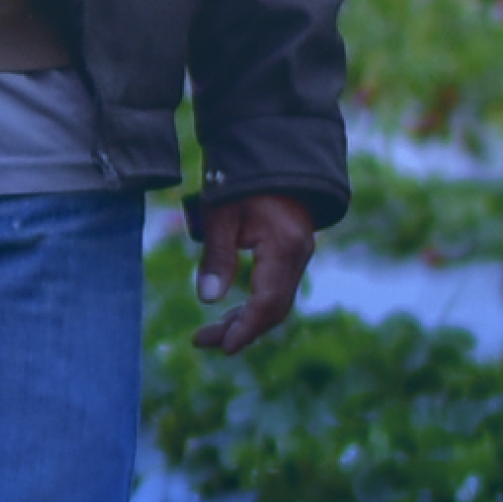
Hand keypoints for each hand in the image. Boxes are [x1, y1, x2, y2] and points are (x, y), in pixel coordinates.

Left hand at [188, 192, 316, 355]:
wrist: (269, 154)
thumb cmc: (239, 181)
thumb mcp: (220, 215)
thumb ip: (216, 258)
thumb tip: (207, 300)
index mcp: (284, 247)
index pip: (267, 302)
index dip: (246, 329)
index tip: (222, 347)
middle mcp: (299, 255)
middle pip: (274, 308)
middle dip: (241, 330)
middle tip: (202, 341)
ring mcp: (300, 254)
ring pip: (277, 301)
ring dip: (246, 320)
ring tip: (211, 333)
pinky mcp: (293, 252)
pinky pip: (277, 289)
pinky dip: (255, 305)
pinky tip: (232, 313)